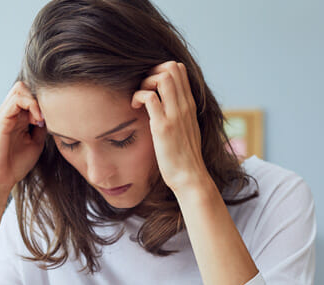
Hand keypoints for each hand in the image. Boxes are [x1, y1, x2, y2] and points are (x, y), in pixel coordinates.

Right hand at [0, 81, 46, 192]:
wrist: (0, 178)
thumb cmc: (16, 164)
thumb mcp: (36, 143)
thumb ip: (42, 127)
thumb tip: (52, 115)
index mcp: (16, 117)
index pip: (29, 94)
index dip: (43, 102)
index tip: (51, 119)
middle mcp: (9, 112)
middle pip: (24, 87)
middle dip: (38, 98)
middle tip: (45, 118)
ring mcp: (4, 114)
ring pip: (20, 88)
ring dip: (35, 101)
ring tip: (41, 120)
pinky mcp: (1, 119)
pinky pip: (16, 99)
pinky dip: (31, 105)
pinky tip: (37, 121)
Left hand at [131, 61, 211, 194]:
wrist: (190, 177)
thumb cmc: (184, 156)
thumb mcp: (186, 129)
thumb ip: (180, 114)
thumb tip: (167, 106)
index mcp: (189, 104)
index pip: (179, 69)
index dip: (161, 70)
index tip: (150, 86)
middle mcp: (184, 105)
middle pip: (171, 67)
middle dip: (151, 72)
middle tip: (142, 89)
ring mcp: (175, 115)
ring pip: (162, 78)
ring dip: (145, 82)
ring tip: (138, 98)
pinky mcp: (163, 126)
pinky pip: (149, 97)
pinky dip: (138, 96)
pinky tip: (134, 108)